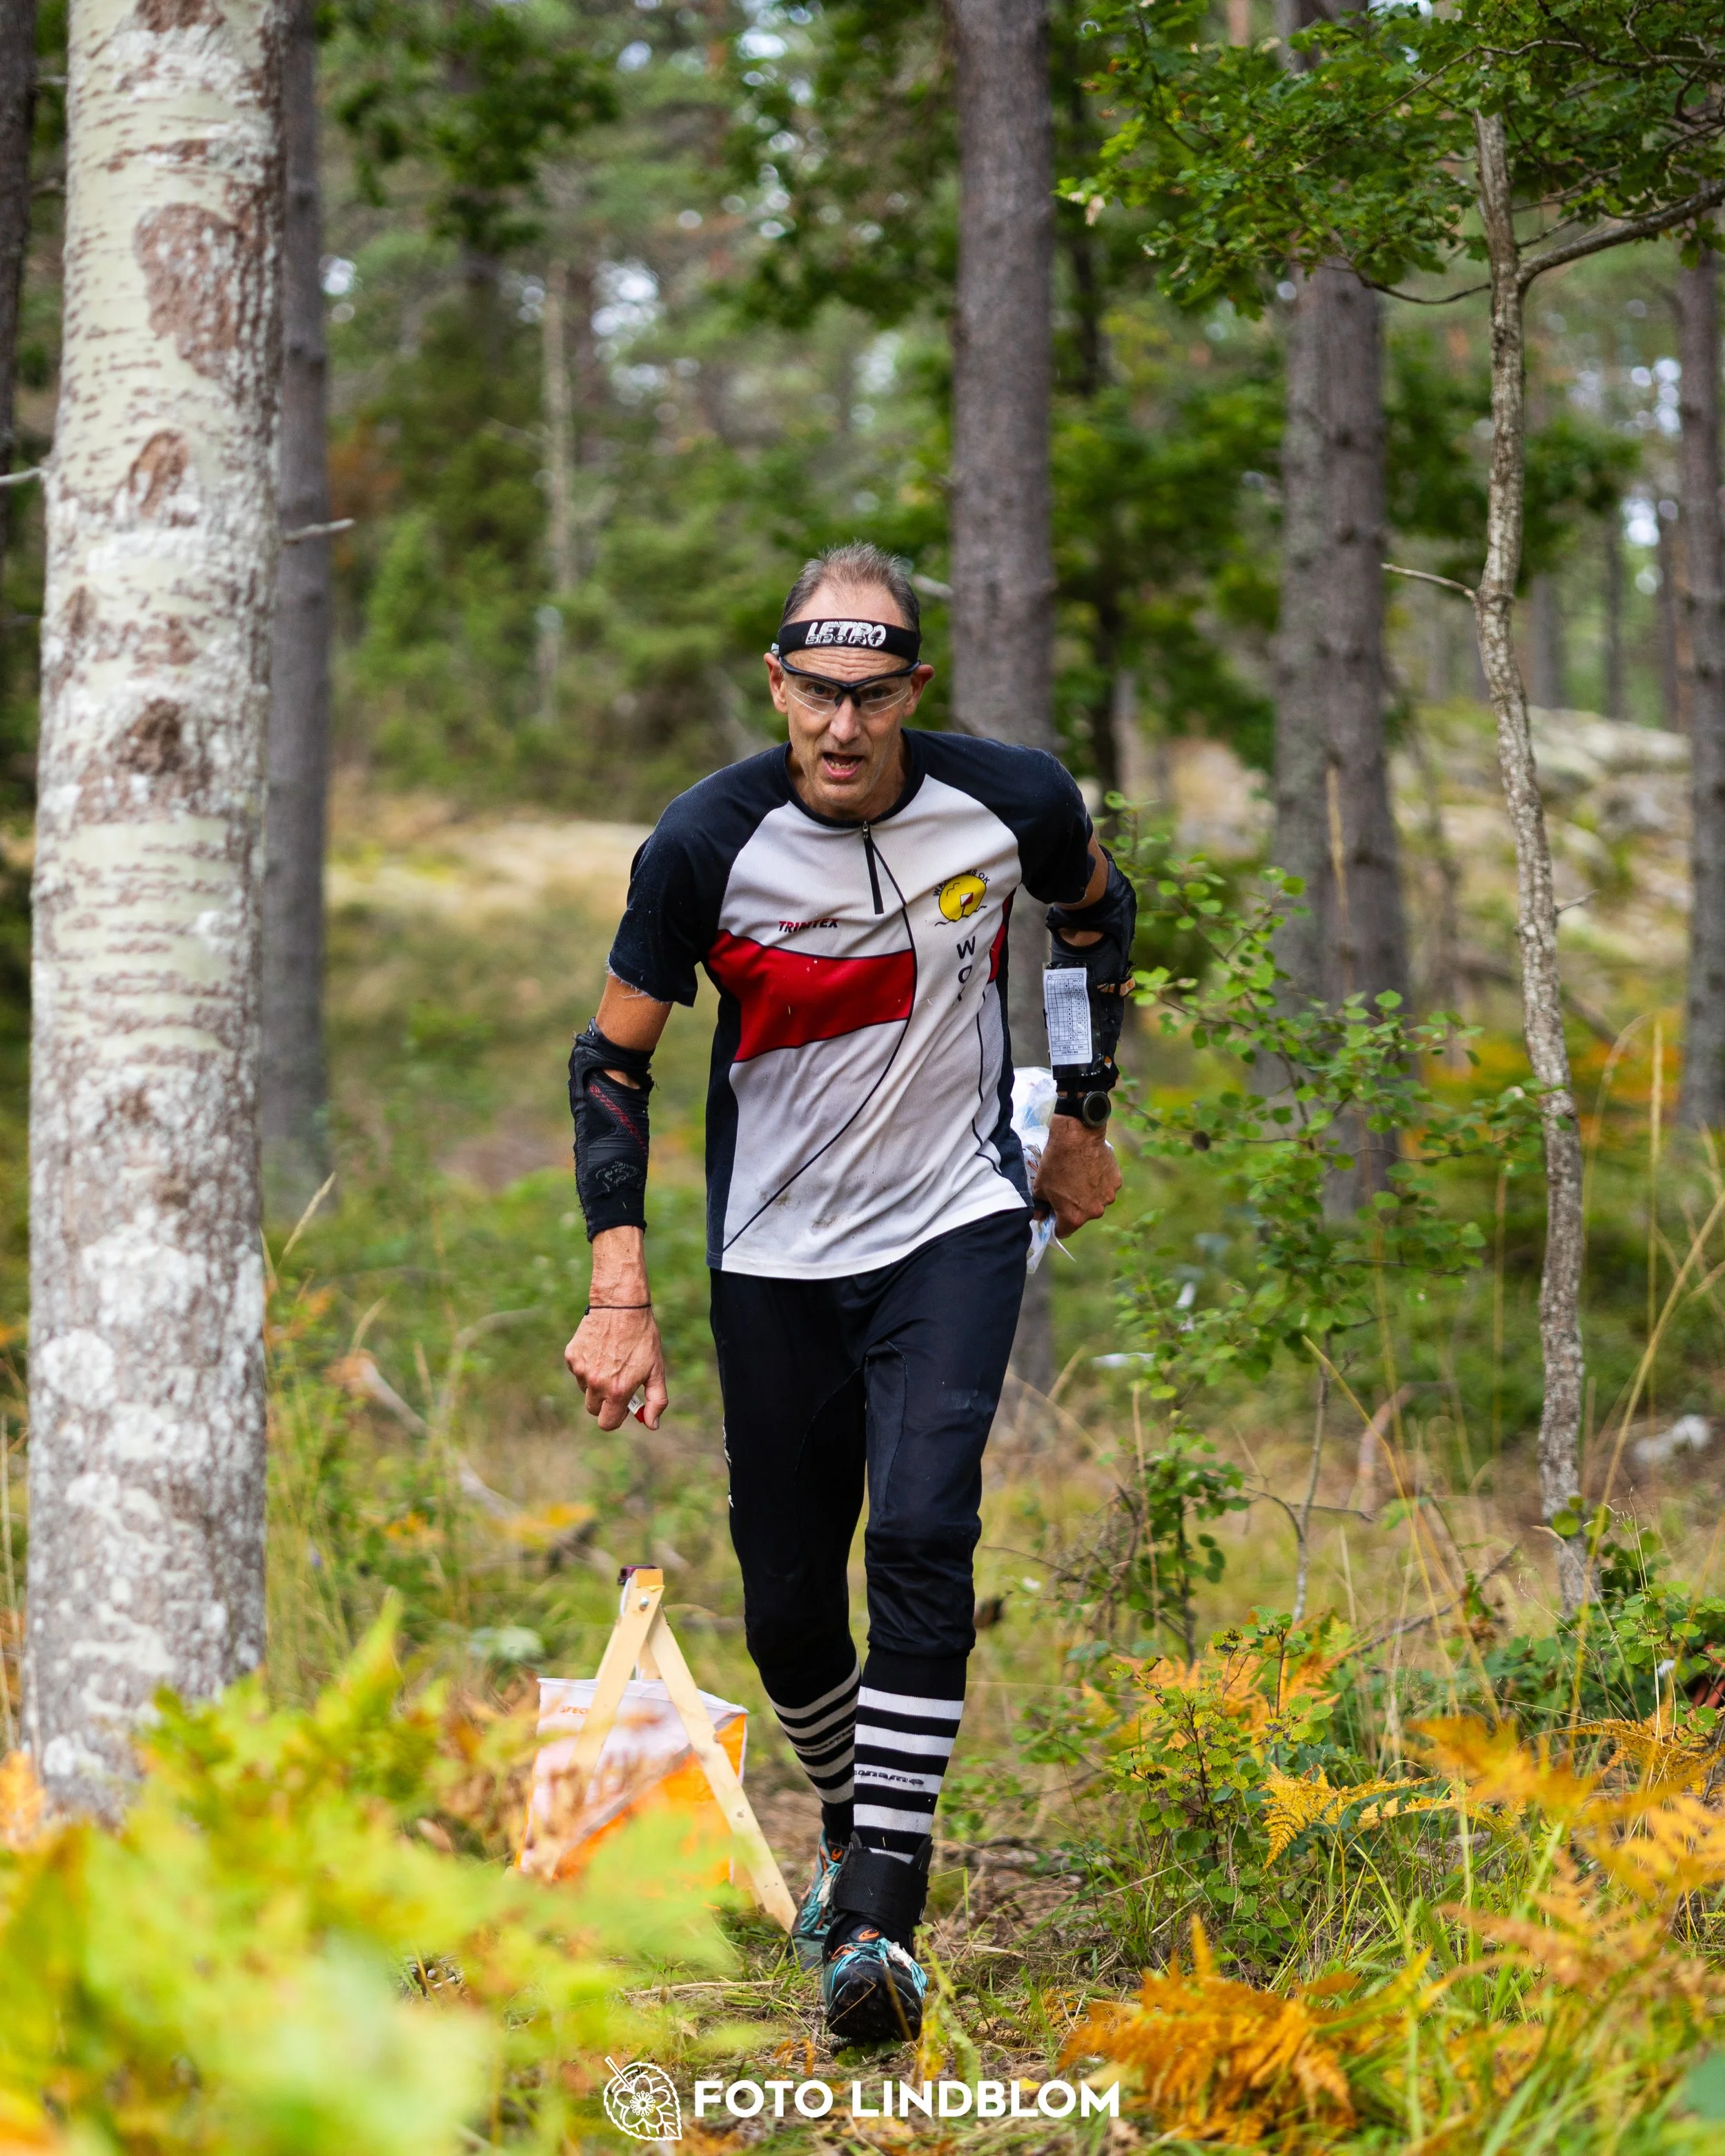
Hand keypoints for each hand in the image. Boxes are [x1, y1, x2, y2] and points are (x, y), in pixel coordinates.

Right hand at [565, 1226, 667, 1429]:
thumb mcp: (656, 1369)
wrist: (621, 1305)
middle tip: (618, 1383)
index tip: (623, 1407)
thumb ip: (656, 1401)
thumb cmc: (642, 1338)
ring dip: (596, 1383)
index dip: (616, 1418)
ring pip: (585, 1390)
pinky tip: (600, 1350)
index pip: (607, 1423)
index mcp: (617, 1390)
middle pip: (594, 1410)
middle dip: (605, 1403)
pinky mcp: (571, 1356)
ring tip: (611, 1360)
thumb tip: (652, 1425)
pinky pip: (578, 1372)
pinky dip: (587, 1367)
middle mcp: (596, 1383)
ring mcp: (581, 1370)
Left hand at [1033, 1114, 1120, 1237]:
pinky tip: (1091, 1168)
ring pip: (1095, 1201)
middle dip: (1073, 1207)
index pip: (1063, 1231)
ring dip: (1089, 1194)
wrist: (1076, 1137)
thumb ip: (1040, 1206)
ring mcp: (1108, 1196)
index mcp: (1075, 1217)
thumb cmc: (1055, 1163)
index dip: (1055, 1222)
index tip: (1052, 1211)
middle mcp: (1095, 1212)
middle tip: (1065, 1188)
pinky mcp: (1116, 1181)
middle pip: (1082, 1216)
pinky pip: (1105, 1186)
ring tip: (1080, 1175)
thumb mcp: (1039, 1187)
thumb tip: (1039, 1215)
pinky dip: (1099, 1181)